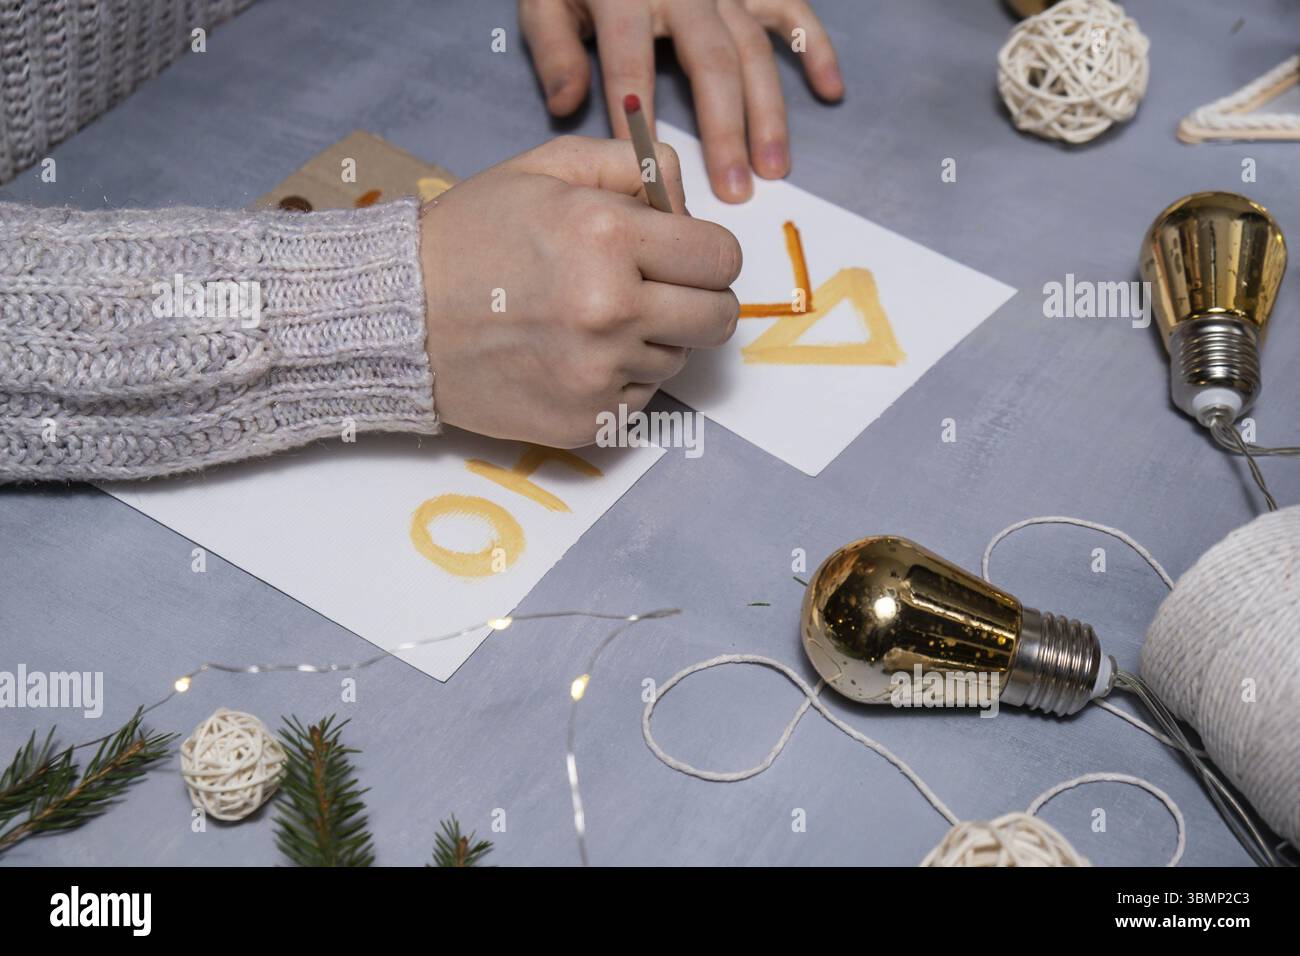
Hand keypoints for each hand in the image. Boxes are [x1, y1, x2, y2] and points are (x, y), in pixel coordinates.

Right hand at [419, 136, 741, 447]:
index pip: (722, 256)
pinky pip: (641, 398)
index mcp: (609, 236)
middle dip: (697, 299)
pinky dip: (620, 378)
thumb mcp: (545, 168)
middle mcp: (612, 310)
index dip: (707, 253)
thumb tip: (687, 202)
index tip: (683, 255)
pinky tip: (572, 354)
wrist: (397, 317)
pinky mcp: (586, 421)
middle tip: (656, 291)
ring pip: (678, 359)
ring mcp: (599, 373)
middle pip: (718, 318)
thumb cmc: (470, 237)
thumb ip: (632, 166)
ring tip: (591, 320)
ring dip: (651, 339)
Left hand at [519, 0, 843, 202]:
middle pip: (712, 63)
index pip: (632, 62)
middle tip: (733, 190)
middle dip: (726, 130)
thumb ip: (551, 50)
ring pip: (754, 49)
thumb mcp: (543, 0)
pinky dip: (815, 47)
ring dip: (769, 112)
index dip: (641, 119)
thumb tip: (567, 104)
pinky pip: (790, 9)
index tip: (652, 174)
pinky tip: (830, 91)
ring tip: (774, 169)